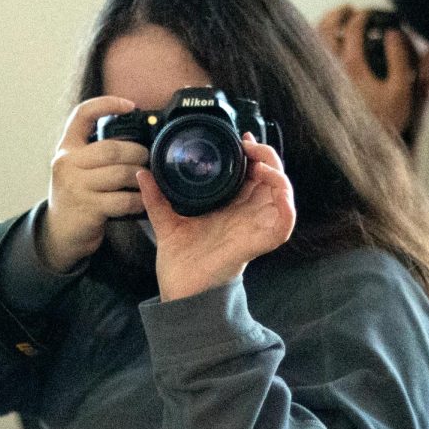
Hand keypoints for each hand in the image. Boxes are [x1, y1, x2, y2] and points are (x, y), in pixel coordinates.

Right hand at [39, 96, 148, 271]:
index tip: (130, 105)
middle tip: (149, 159)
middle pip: (112, 148)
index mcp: (67, 148)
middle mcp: (67, 163)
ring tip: (150, 180)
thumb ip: (98, 152)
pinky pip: (123, 199)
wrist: (60, 232)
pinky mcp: (87, 208)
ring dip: (141, 177)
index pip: (82, 115)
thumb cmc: (79, 195)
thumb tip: (138, 138)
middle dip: (137, 153)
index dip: (107, 104)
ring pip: (120, 174)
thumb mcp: (79, 168)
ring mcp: (75, 186)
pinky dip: (139, 200)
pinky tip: (143, 201)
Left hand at [137, 133, 294, 301]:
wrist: (182, 290)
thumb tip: (142, 173)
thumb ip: (156, 197)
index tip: (242, 139)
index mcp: (232, 208)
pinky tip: (272, 185)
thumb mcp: (166, 221)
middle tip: (249, 144)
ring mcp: (258, 227)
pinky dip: (286, 201)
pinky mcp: (264, 241)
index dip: (254, 154)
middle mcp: (249, 215)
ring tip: (259, 162)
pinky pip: (286, 219)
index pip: (252, 175)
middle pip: (271, 178)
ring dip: (277, 172)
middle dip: (266, 156)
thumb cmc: (181, 261)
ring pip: (283, 193)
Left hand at [317, 5, 423, 141]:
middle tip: (348, 9)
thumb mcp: (401, 90)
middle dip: (337, 14)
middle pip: (327, 28)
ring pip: (314, 42)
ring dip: (323, 25)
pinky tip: (322, 45)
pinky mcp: (317, 88)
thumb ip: (399, 58)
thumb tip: (393, 34)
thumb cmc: (384, 122)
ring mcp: (321, 78)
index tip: (368, 14)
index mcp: (352, 66)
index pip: (352, 29)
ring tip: (335, 21)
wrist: (364, 148)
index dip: (362, 16)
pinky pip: (310, 57)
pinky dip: (315, 44)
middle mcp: (331, 68)